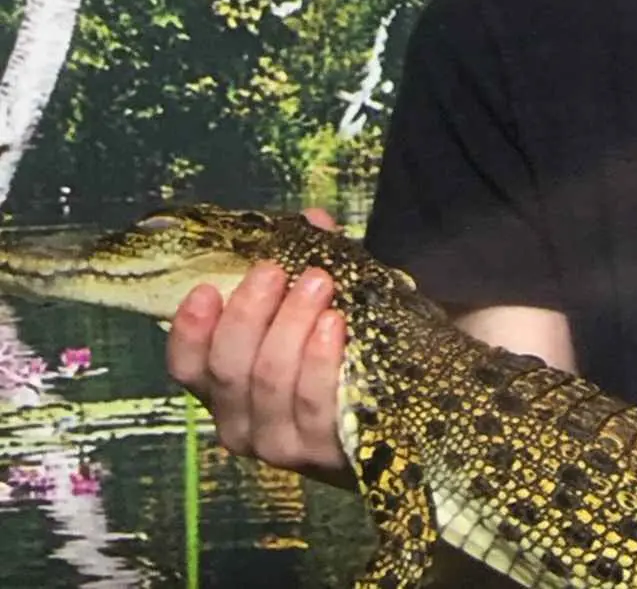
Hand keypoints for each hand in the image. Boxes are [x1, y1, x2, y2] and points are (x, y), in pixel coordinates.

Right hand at [164, 208, 349, 480]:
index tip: (206, 288)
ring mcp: (281, 445)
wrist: (412, 414)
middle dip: (250, 312)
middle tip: (278, 270)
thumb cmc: (352, 357)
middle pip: (229, 367)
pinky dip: (319, 360)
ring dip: (290, 325)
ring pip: (269, 380)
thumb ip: (314, 268)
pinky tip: (334, 326)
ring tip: (317, 283)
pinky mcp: (324, 454)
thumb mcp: (327, 312)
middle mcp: (242, 424)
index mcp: (226, 391)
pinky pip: (313, 402)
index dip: (189, 330)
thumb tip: (313, 219)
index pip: (186, 368)